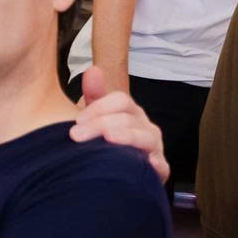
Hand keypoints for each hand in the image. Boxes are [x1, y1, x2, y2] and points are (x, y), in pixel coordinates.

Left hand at [72, 65, 170, 182]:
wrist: (115, 168)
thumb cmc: (104, 138)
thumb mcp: (97, 115)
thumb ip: (95, 93)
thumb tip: (93, 69)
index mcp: (130, 112)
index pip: (121, 101)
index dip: (99, 108)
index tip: (76, 120)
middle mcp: (145, 126)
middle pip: (128, 119)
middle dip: (101, 125)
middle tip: (75, 135)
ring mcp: (154, 147)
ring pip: (146, 138)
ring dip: (127, 137)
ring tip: (109, 139)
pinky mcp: (158, 169)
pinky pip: (162, 166)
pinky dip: (157, 164)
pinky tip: (149, 163)